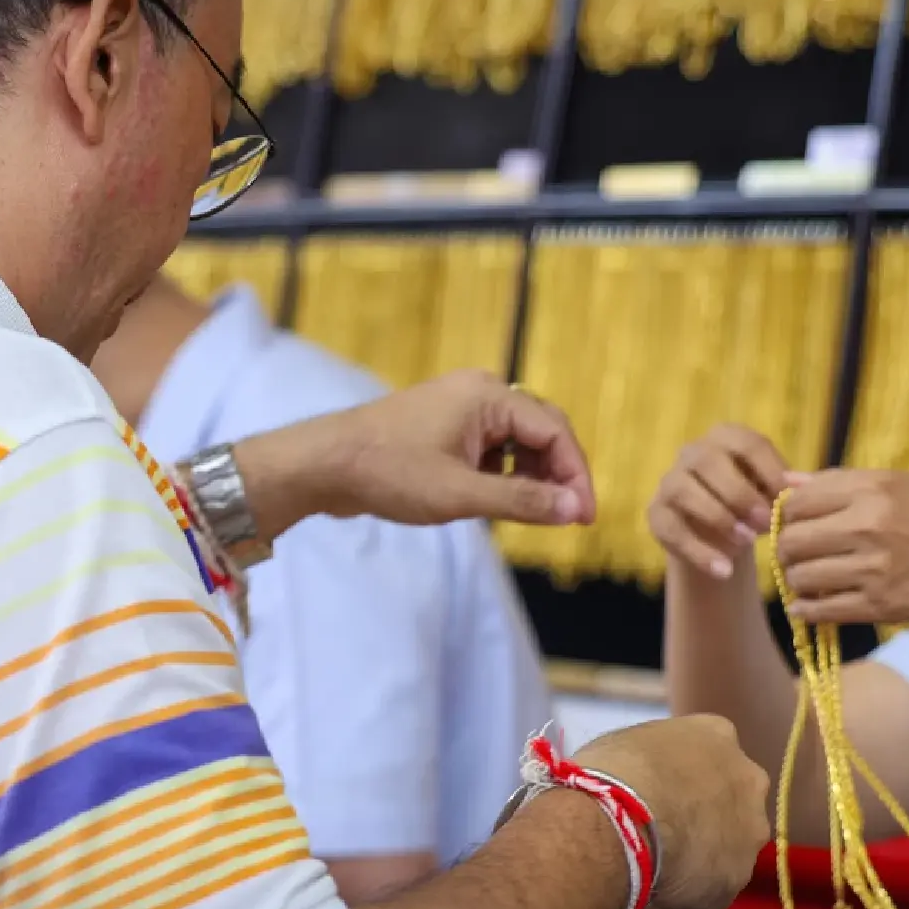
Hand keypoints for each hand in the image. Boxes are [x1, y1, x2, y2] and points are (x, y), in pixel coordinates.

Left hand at [320, 369, 596, 527]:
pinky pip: (492, 445)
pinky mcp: (445, 424)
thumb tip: (574, 510)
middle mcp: (479, 391)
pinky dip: (503, 473)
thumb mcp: (461, 494)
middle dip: (557, 474)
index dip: (576, 475)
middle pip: (541, 430)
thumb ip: (523, 501)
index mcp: (488, 396)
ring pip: (517, 440)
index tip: (584, 517)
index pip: (555, 431)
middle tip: (567, 517)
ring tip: (530, 513)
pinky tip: (495, 500)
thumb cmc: (390, 474)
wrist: (324, 464)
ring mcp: (460, 406)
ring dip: (530, 475)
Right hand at [572, 715, 770, 908]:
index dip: (685, 780)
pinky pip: (710, 892)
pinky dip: (687, 897)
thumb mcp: (631, 743)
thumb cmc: (614, 772)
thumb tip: (648, 780)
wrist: (620, 823)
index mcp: (719, 736)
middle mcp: (749, 781)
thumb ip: (657, 760)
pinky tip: (655, 892)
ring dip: (700, 861)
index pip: (712, 757)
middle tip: (667, 834)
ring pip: (727, 852)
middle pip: (732, 804)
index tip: (662, 796)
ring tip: (656, 869)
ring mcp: (749, 836)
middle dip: (707, 819)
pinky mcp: (734, 883)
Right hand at [647, 424, 789, 579]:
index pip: (747, 444)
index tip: (788, 500)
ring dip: (718, 517)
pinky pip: (672, 529)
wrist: (719, 539)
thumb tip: (804, 485)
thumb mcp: (772, 496)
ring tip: (747, 543)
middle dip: (740, 493)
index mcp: (726, 438)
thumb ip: (786, 489)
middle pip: (710, 461)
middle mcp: (693, 453)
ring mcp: (670, 482)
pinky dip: (699, 552)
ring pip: (684, 490)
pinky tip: (724, 571)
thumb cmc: (753, 507)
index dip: (770, 471)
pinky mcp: (656, 514)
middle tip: (766, 522)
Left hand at [774, 468, 908, 624]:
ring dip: (796, 580)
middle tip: (795, 554)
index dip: (787, 514)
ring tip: (807, 578)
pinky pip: (820, 611)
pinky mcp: (879, 606)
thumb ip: (841, 482)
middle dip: (785, 549)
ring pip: (800, 577)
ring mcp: (872, 569)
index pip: (798, 502)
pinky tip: (808, 605)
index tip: (794, 523)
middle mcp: (868, 527)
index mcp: (872, 490)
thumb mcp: (900, 484)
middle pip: (791, 541)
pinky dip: (805, 610)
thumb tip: (786, 483)